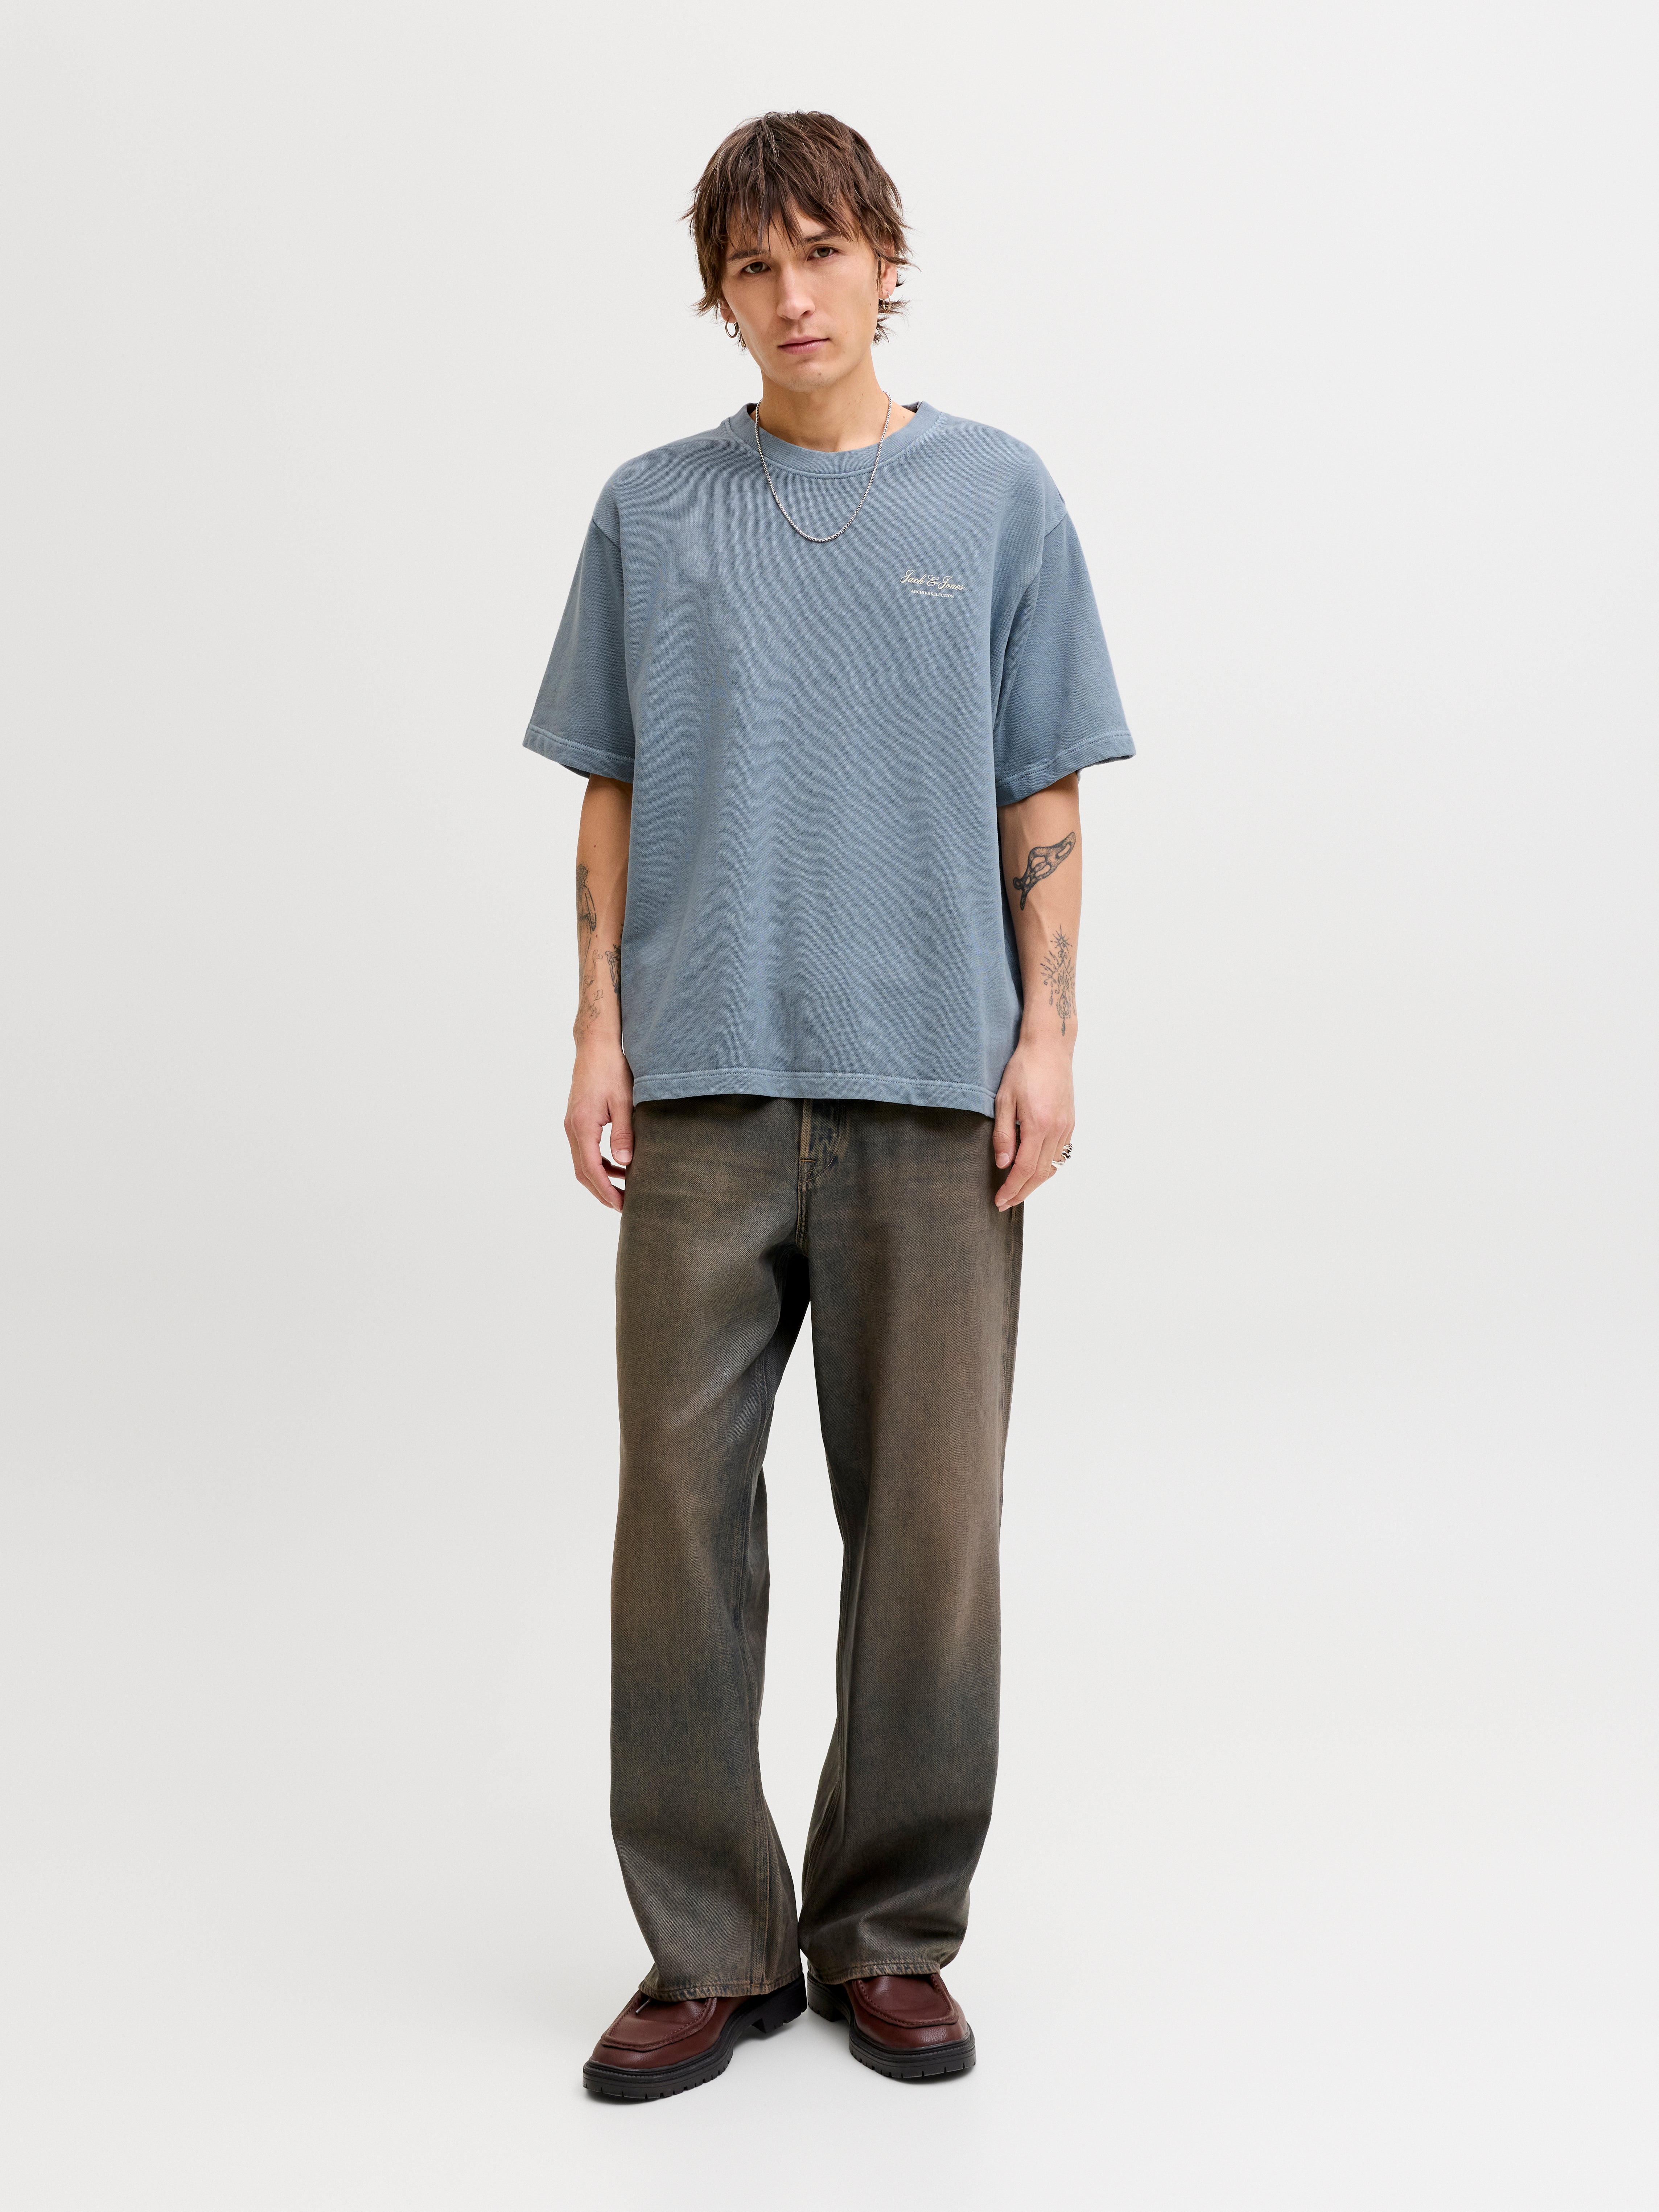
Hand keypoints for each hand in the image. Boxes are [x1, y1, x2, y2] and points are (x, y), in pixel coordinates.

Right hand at [565, 1040, 633, 1211]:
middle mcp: (572, 1128)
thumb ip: (623, 1133)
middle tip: (623, 1206)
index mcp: (582, 1126)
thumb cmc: (611, 1069)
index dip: (606, 1191)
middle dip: (602, 1191)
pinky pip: (585, 1150)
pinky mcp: (577, 1120)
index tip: (622, 1206)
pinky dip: (599, 1163)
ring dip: (600, 1178)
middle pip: (582, 1172)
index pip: (592, 1169)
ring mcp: (572, 1124)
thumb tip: (624, 1163)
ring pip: (582, 1162)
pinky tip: (617, 1165)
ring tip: (623, 1190)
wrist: (595, 1046)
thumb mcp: (624, 1101)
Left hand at [992, 1036, 1074, 1210]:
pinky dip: (1047, 1168)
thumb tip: (1002, 1164)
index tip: (999, 1200)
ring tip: (1017, 1191)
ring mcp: (1066, 1127)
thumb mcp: (1003, 1100)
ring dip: (1035, 1183)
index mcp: (1038, 1125)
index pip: (1024, 1168)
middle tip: (1005, 1203)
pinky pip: (1060, 1154)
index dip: (1011, 1188)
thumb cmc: (1023, 1069)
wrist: (1049, 1048)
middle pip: (1041, 1174)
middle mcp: (1057, 1129)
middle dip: (1022, 1192)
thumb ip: (1003, 1135)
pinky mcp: (1070, 1122)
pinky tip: (1033, 1170)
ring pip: (1053, 1167)